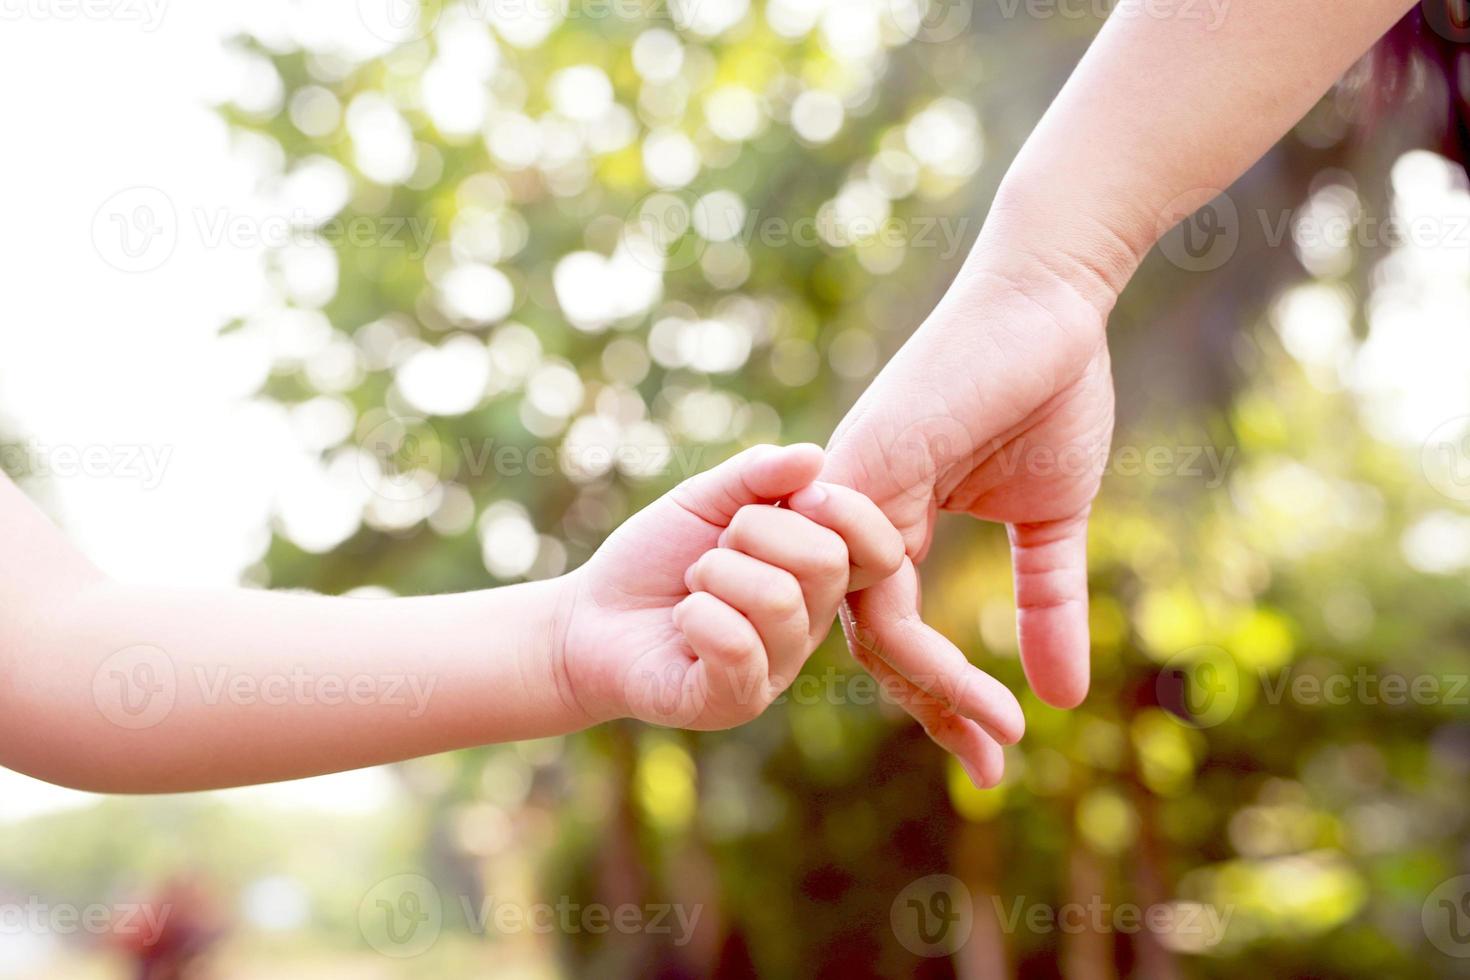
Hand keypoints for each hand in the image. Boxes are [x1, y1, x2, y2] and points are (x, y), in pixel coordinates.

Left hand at [555, 444, 1024, 738]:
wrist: (588, 620)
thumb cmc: (655, 560)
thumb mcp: (706, 500)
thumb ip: (757, 474)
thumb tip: (814, 457)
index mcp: (820, 573)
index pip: (877, 545)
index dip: (846, 509)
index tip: (797, 495)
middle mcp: (812, 623)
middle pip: (824, 560)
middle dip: (753, 533)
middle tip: (716, 549)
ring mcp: (777, 668)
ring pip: (776, 599)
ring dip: (714, 575)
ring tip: (693, 587)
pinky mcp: (735, 702)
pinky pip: (738, 647)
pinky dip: (698, 616)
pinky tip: (682, 623)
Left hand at [822, 255, 1115, 785]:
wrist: (1051, 302)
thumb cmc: (1048, 390)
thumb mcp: (1050, 520)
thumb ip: (1045, 603)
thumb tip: (1065, 696)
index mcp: (892, 525)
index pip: (899, 633)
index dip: (943, 695)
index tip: (990, 751)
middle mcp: (859, 519)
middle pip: (874, 644)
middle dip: (934, 710)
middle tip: (987, 766)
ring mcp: (854, 497)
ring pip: (867, 625)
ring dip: (932, 690)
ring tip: (993, 734)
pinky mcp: (865, 471)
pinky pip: (869, 580)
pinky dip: (913, 641)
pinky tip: (964, 680)